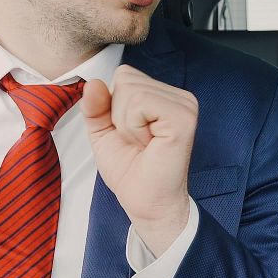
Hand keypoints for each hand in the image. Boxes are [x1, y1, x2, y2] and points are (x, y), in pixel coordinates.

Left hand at [83, 65, 197, 253]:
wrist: (145, 202)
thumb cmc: (130, 170)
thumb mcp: (102, 132)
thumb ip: (95, 106)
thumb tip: (92, 82)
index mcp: (164, 95)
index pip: (124, 74)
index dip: (114, 106)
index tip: (129, 134)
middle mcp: (179, 96)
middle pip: (125, 79)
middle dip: (119, 115)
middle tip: (137, 142)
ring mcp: (184, 105)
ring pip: (130, 90)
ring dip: (126, 124)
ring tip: (144, 144)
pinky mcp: (183, 117)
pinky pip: (140, 103)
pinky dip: (134, 127)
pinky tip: (150, 144)